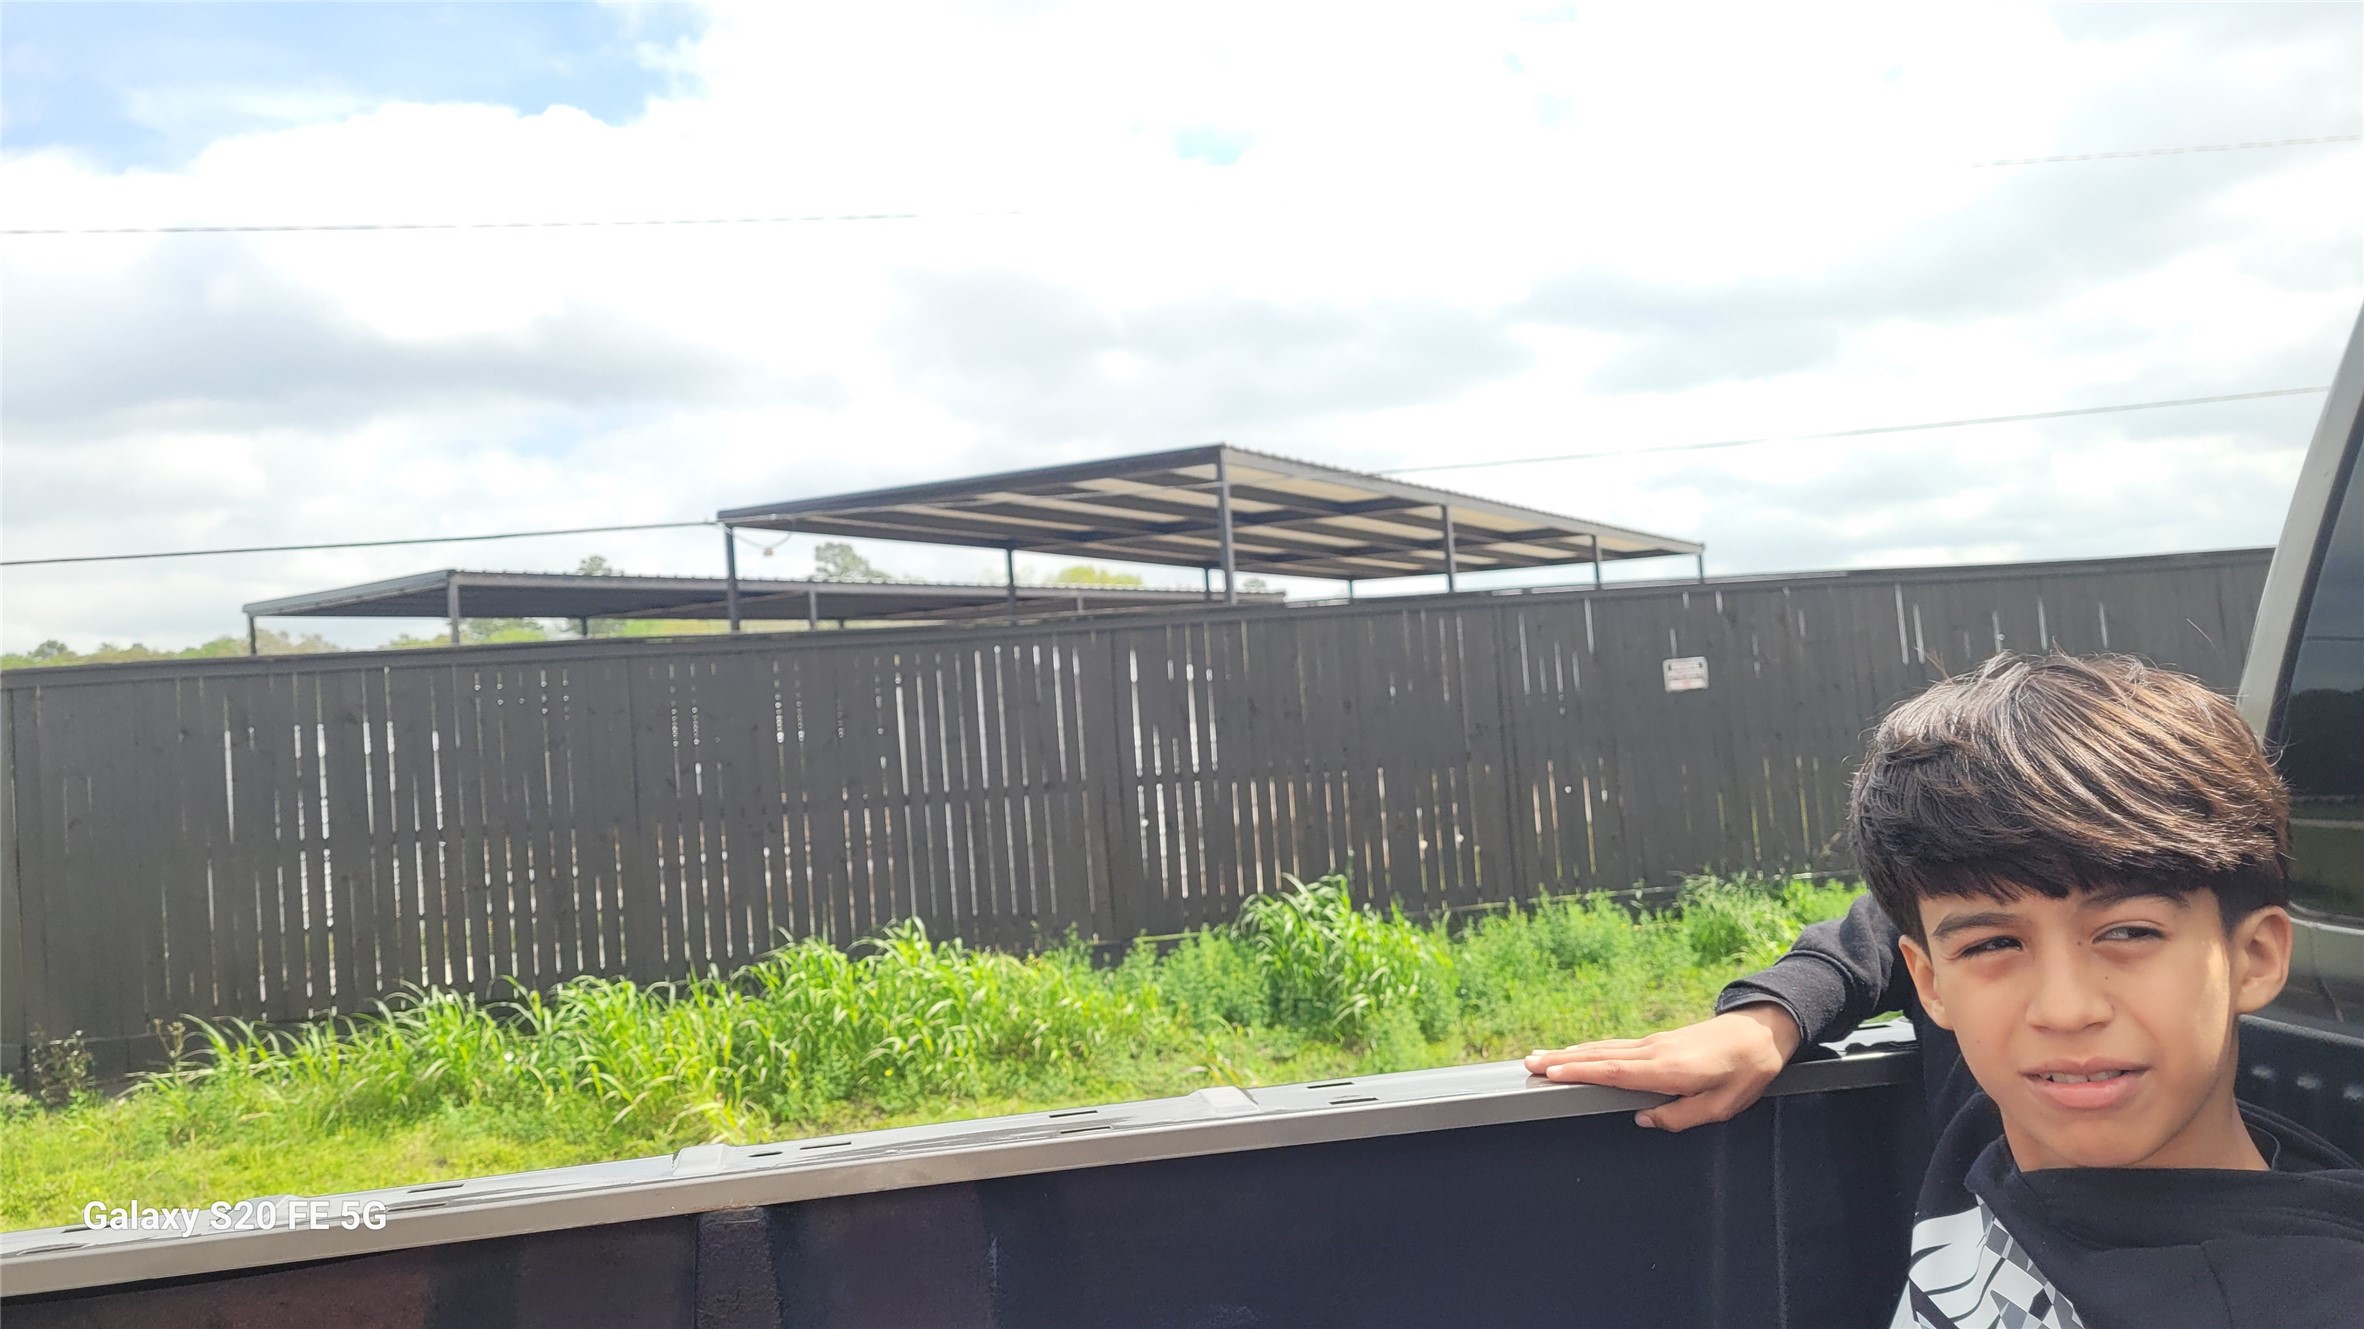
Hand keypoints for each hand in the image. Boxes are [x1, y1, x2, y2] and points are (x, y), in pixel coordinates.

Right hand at [1520, 1005, 1802, 1131]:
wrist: (1761, 1033)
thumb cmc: (1745, 1073)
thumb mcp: (1720, 1107)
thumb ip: (1680, 1117)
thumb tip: (1642, 1120)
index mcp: (1667, 1070)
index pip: (1614, 1071)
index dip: (1580, 1072)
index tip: (1550, 1072)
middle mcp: (1653, 1052)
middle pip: (1599, 1056)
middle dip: (1562, 1060)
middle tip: (1528, 1064)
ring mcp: (1653, 1044)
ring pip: (1603, 1048)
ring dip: (1570, 1053)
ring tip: (1541, 1057)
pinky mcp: (1657, 1042)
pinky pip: (1615, 1046)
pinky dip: (1590, 1050)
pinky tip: (1578, 1053)